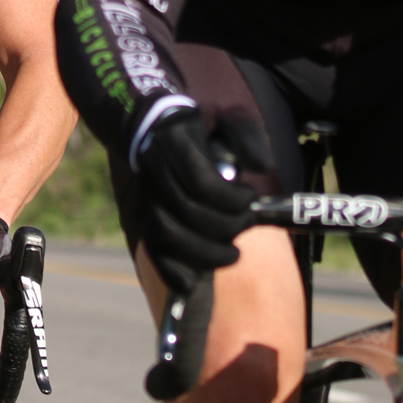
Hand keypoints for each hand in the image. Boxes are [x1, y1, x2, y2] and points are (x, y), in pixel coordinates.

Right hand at [136, 110, 268, 294]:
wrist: (156, 130)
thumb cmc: (204, 129)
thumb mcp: (231, 119)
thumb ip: (249, 139)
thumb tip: (259, 169)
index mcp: (175, 145)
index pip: (203, 184)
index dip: (233, 200)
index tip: (253, 199)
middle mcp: (154, 172)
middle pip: (189, 213)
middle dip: (227, 228)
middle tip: (247, 226)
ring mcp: (145, 197)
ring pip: (168, 235)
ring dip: (205, 253)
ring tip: (233, 256)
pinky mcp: (142, 219)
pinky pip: (153, 251)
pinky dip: (171, 271)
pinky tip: (192, 283)